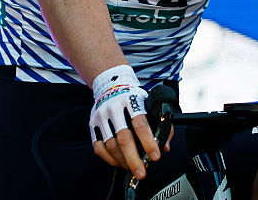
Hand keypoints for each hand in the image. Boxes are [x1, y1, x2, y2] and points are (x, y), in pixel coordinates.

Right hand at [88, 64, 159, 180]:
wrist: (111, 84)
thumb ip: (161, 123)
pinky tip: (119, 162)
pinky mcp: (92, 124)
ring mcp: (101, 116)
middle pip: (123, 138)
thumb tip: (164, 146)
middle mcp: (114, 107)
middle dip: (133, 159)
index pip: (140, 124)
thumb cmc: (134, 97)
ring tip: (132, 168)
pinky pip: (98, 147)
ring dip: (123, 161)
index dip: (148, 141)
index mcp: (131, 100)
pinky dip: (109, 159)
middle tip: (141, 173)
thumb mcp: (150, 103)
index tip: (155, 156)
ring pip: (111, 145)